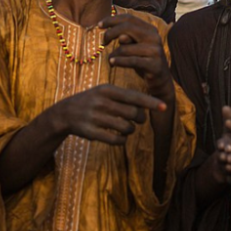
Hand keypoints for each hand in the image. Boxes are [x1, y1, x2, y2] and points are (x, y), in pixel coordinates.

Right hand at [51, 83, 167, 144]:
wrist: (65, 113)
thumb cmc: (92, 101)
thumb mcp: (104, 92)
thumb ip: (125, 97)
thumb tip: (149, 105)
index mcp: (106, 89)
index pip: (134, 96)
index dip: (151, 103)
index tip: (165, 107)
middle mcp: (101, 102)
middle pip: (133, 113)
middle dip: (140, 118)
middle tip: (139, 120)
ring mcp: (95, 118)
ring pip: (126, 127)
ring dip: (131, 130)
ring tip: (126, 127)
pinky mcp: (91, 133)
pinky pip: (116, 140)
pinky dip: (122, 140)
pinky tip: (120, 137)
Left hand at [102, 14, 172, 100]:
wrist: (160, 79)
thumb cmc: (143, 60)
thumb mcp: (134, 47)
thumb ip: (127, 38)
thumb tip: (120, 37)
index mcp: (150, 29)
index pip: (128, 18)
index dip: (112, 20)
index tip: (99, 25)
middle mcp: (154, 37)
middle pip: (127, 28)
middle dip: (110, 33)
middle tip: (103, 42)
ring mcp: (155, 50)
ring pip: (126, 47)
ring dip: (114, 53)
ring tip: (110, 59)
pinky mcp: (154, 65)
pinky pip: (132, 61)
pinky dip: (119, 61)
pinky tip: (112, 62)